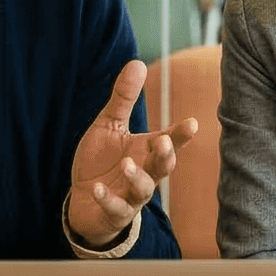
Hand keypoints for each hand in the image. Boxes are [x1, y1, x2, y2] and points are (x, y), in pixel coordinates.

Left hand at [64, 60, 200, 246]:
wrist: (83, 200)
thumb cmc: (102, 161)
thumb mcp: (109, 126)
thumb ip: (124, 98)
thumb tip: (138, 62)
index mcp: (145, 151)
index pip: (169, 141)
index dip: (181, 134)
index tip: (193, 124)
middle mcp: (144, 173)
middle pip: (162, 167)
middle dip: (165, 156)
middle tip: (162, 142)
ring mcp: (131, 196)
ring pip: (144, 190)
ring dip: (136, 177)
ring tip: (125, 164)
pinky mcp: (114, 212)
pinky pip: (115, 208)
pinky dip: (107, 199)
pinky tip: (98, 189)